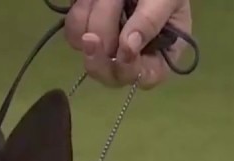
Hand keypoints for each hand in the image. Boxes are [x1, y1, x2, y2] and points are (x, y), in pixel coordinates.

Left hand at [64, 0, 191, 88]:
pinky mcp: (87, 30)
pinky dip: (81, 10)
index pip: (146, 77)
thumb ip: (151, 20)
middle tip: (93, 35)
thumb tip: (129, 46)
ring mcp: (106, 45)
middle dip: (102, 48)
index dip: (131, 70)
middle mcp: (131, 55)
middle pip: (108, 73)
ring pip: (86, 47)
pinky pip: (73, 31)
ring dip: (93, 15)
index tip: (124, 49)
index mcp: (160, 52)